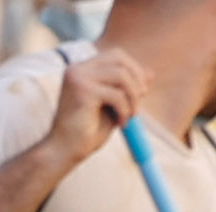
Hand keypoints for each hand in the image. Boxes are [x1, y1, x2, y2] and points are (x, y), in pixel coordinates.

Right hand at [46, 46, 147, 164]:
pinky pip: (117, 95)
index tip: (140, 92)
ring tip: (131, 116)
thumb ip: (128, 89)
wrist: (63, 152)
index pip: (116, 56)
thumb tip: (151, 73)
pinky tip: (121, 123)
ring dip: (133, 97)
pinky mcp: (83, 92)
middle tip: (139, 101)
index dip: (134, 70)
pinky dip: (125, 110)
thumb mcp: (113, 106)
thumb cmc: (85, 132)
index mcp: (80, 70)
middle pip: (120, 59)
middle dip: (137, 79)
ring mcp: (78, 79)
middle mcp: (76, 70)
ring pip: (122, 76)